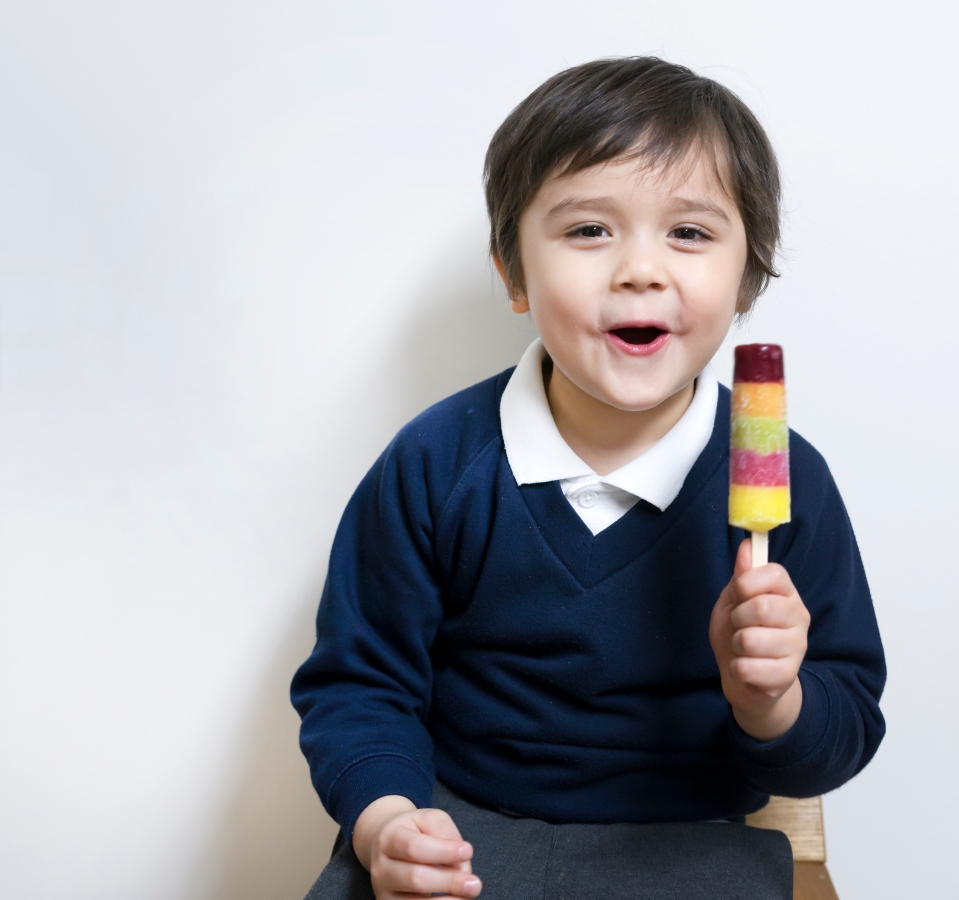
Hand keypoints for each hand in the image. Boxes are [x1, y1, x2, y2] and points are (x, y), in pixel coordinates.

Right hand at [353, 795, 481, 898]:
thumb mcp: (429, 820)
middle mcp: (381, 868)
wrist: (387, 845)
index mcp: (388, 838)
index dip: (443, 852)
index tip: (467, 851)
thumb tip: (462, 865)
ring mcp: (384, 892)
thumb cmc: (414, 831)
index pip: (414, 848)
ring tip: (468, 894)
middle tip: (475, 883)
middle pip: (415, 878)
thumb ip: (446, 835)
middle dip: (449, 881)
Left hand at [709, 538, 809, 740]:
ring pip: (749, 639)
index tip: (739, 594)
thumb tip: (748, 546)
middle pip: (761, 606)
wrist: (744, 677)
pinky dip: (736, 668)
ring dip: (735, 645)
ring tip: (743, 648)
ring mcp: (797, 648)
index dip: (747, 583)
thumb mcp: (733, 600)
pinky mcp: (787, 676)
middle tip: (739, 625)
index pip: (774, 573)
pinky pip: (747, 667)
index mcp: (787, 593)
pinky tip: (746, 667)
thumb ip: (741, 576)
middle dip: (737, 617)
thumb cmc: (738, 631)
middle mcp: (799, 617)